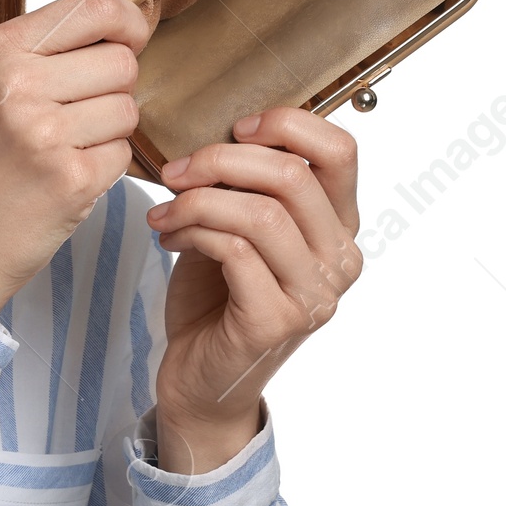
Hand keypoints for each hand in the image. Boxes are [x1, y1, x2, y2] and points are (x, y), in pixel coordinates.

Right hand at [0, 0, 152, 321]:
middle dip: (115, 88)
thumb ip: (55, 41)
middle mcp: (19, 84)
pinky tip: (66, 177)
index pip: (94, 6)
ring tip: (66, 148)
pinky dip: (104, 168)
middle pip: (122, 61)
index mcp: (0, 49)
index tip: (130, 38)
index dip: (128, 21)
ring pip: (128, 108)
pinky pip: (123, 154)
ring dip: (110, 131)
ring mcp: (45, 133)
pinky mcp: (71, 179)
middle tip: (78, 115)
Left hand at [145, 107, 362, 473]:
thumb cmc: (216, 300)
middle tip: (175, 172)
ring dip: (197, 201)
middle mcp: (340, 261)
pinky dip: (192, 232)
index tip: (236, 129)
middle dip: (221, 161)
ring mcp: (314, 295)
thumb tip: (226, 134)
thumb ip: (247, 186)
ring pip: (260, 213)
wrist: (199, 380)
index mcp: (338, 229)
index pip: (341, 151)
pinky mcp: (276, 320)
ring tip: (164, 212)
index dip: (287, 125)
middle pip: (293, 176)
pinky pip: (234, 250)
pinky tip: (169, 237)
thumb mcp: (237, 228)